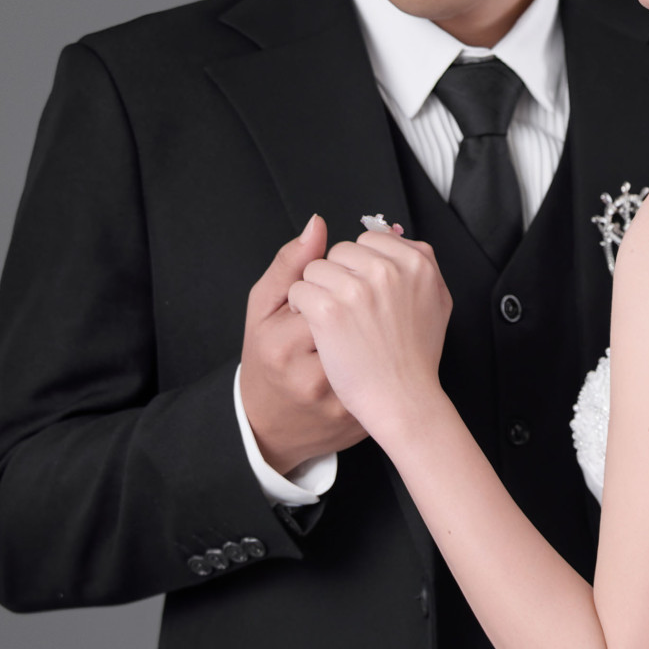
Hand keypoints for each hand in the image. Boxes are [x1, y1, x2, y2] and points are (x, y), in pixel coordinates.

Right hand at [240, 217, 366, 474]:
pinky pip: (386, 372)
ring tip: (359, 332)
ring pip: (376, 343)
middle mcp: (312, 377)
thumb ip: (288, 267)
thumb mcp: (261, 311)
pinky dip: (385, 353)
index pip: (326, 293)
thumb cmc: (267, 358)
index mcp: (281, 345)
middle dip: (356, 304)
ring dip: (375, 325)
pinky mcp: (362, 418)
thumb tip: (317, 224)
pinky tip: (373, 351)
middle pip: (356, 316)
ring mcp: (341, 401)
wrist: (275, 424)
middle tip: (344, 313)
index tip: (325, 293)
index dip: (332, 285)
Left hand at [286, 224, 451, 439]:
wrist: (403, 403)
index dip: (361, 271)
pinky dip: (301, 310)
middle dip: (339, 279)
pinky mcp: (330, 310)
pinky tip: (320, 332)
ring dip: (317, 294)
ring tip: (337, 325)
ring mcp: (357, 290)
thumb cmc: (416, 357)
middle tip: (354, 316)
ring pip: (315, 269)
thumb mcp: (436, 304)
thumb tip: (393, 229)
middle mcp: (389, 271)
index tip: (369, 299)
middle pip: (340, 252)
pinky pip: (299, 290)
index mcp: (418, 264)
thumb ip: (421, 262)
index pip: (369, 242)